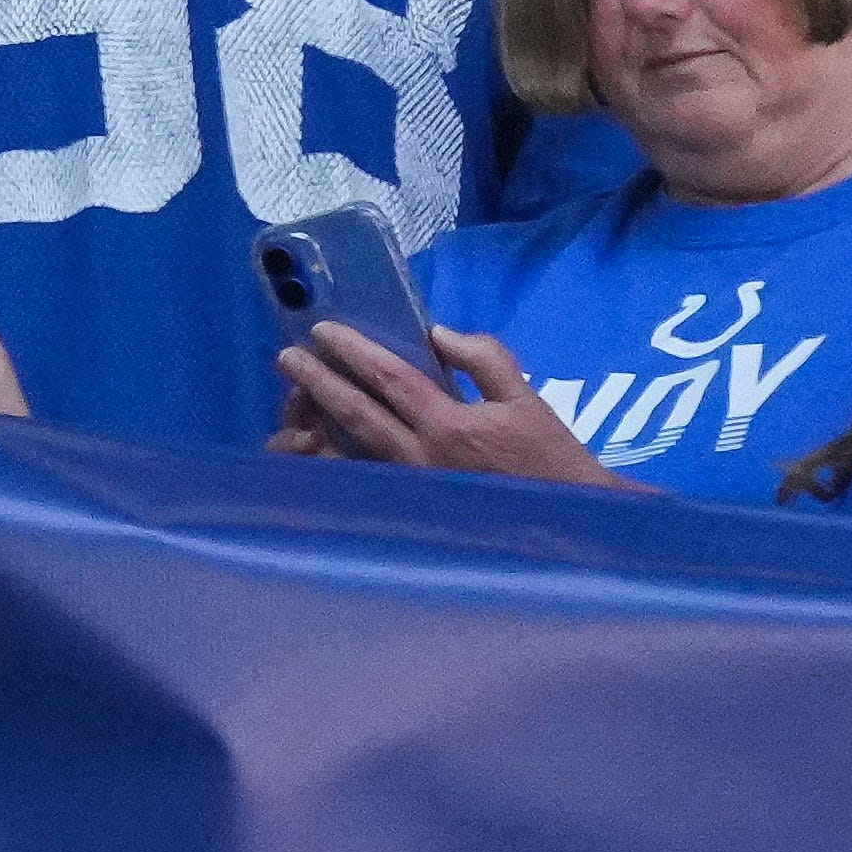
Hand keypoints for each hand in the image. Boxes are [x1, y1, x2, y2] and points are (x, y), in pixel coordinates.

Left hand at [270, 318, 614, 483]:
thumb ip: (484, 359)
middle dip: (317, 383)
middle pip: (354, 414)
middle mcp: (418, 460)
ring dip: (318, 420)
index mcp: (448, 426)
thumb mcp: (526, 398)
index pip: (388, 380)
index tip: (322, 331)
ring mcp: (410, 489)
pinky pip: (362, 477)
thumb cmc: (548, 457)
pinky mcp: (410, 508)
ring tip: (295, 396)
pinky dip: (336, 457)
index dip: (352, 353)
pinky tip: (318, 439)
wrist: (565, 520)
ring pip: (350, 450)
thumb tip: (437, 335)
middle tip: (285, 358)